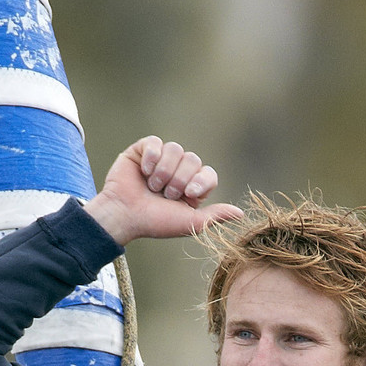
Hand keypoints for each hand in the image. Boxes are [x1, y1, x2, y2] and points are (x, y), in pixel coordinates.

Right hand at [85, 138, 241, 247]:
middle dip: (179, 180)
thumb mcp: (189, 223)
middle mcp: (178, 170)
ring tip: (152, 186)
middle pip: (193, 159)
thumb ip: (214, 216)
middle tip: (164, 194)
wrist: (124, 215)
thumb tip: (241, 213)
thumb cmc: (155, 222)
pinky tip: (143, 171)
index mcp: (191, 187)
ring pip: (175, 149)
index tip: (188, 195)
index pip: (208, 173)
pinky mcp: (142, 150)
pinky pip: (155, 142)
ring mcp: (160, 158)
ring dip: (164, 171)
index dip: (200, 181)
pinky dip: (151, 158)